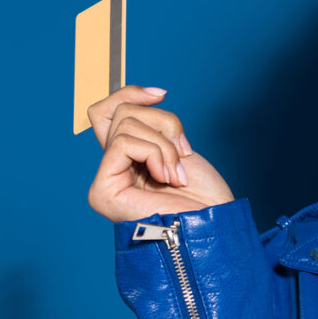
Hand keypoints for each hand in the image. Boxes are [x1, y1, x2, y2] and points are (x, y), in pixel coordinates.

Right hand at [85, 85, 234, 221]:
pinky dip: (155, 153)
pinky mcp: (102, 191)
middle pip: (121, 112)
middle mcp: (110, 171)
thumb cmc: (202, 194)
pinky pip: (123, 142)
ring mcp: (104, 182)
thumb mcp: (176, 145)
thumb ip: (150, 126)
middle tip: (183, 155)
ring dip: (164, 144)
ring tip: (176, 174)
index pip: (106, 110)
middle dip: (163, 125)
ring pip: (125, 124)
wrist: (214, 224)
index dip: (131, 94)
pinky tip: (166, 177)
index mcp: (125, 161)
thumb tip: (144, 96)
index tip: (161, 95)